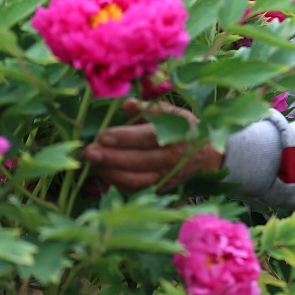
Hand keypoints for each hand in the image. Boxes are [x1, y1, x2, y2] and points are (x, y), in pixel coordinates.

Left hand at [82, 98, 223, 191]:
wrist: (205, 157)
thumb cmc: (184, 129)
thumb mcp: (172, 113)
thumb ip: (149, 109)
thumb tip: (127, 105)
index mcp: (176, 137)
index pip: (147, 139)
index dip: (124, 138)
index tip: (102, 136)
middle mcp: (171, 161)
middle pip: (137, 162)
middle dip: (110, 158)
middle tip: (89, 152)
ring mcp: (164, 178)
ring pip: (134, 180)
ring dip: (110, 172)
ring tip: (92, 162)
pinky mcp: (158, 190)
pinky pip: (134, 189)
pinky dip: (116, 182)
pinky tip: (103, 171)